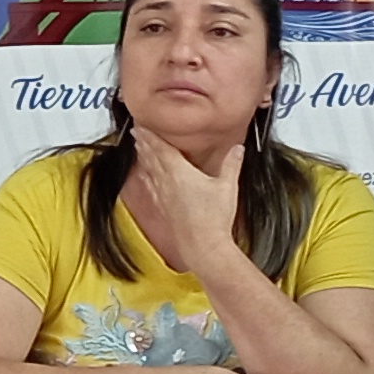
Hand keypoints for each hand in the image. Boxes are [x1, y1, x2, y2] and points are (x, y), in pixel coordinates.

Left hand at [121, 131, 244, 274]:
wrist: (203, 245)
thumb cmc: (214, 217)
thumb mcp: (227, 186)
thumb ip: (231, 164)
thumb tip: (237, 149)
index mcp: (179, 172)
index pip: (161, 149)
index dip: (150, 136)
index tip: (142, 127)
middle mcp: (167, 183)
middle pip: (152, 158)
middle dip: (144, 144)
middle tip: (136, 134)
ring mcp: (164, 197)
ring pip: (150, 172)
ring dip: (144, 159)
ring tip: (139, 150)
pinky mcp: (165, 209)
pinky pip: (153, 189)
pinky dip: (148, 179)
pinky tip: (146, 179)